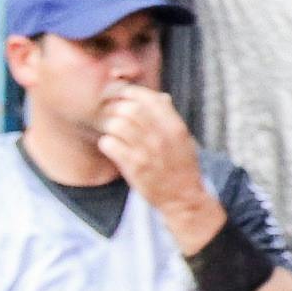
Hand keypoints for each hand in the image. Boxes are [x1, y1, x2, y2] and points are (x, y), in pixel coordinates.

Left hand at [92, 84, 212, 229]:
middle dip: (115, 108)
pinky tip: (111, 147)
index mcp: (175, 126)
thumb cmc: (183, 168)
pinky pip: (109, 144)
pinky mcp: (133, 166)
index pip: (149, 98)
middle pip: (129, 109)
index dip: (130, 93)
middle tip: (109, 113)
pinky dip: (106, 143)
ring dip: (109, 126)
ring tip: (111, 132)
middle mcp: (161, 136)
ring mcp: (147, 151)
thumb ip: (171, 118)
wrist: (183, 198)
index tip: (121, 95)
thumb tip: (161, 97)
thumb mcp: (185, 139)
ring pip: (116, 125)